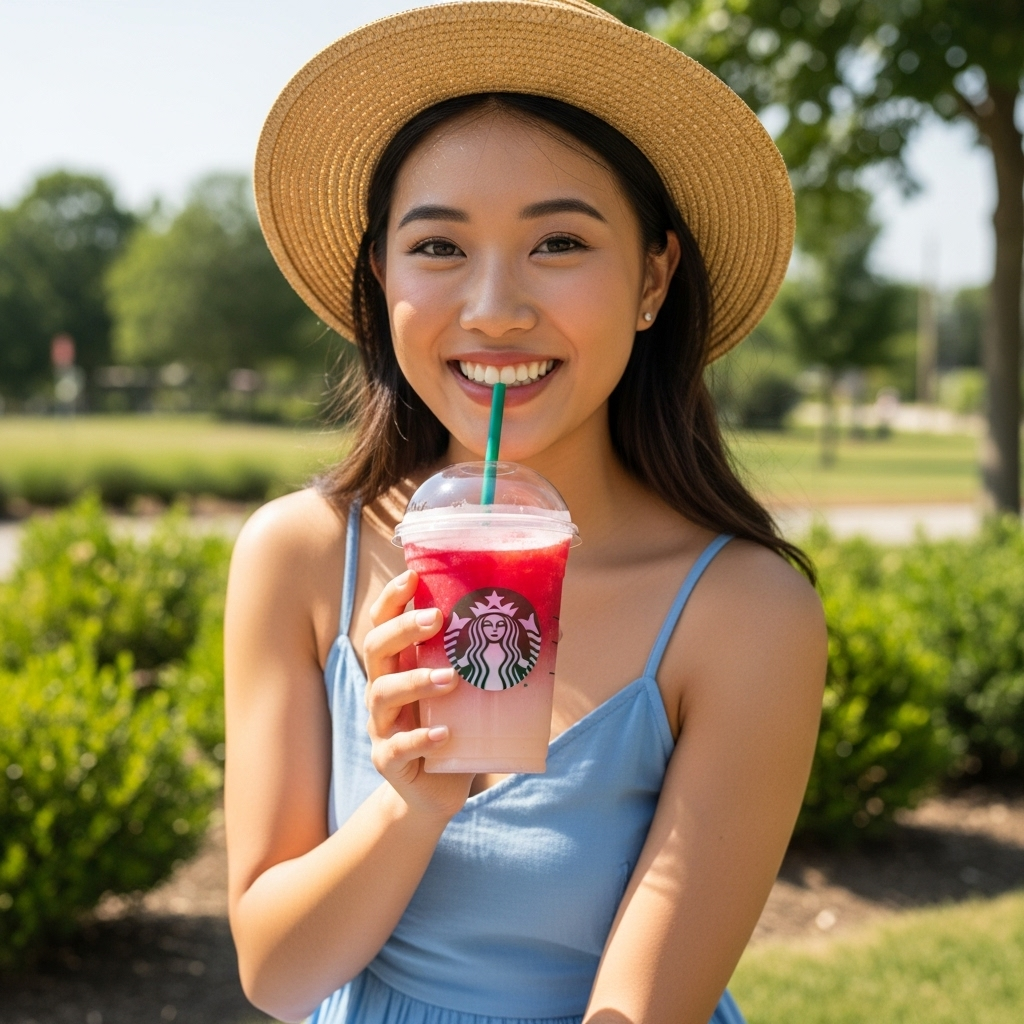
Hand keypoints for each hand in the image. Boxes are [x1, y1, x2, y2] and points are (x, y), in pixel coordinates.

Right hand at [363, 570, 473, 819]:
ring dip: (415, 681)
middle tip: (435, 618)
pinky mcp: (389, 761)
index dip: (392, 598)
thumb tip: (554, 628)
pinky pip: (397, 747)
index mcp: (399, 666)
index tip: (411, 576)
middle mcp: (382, 689)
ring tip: (451, 678)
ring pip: (383, 694)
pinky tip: (445, 734)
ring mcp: (382, 726)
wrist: (436, 791)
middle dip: (401, 629)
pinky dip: (420, 739)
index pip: (382, 623)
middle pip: (376, 649)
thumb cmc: (457, 729)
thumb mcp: (471, 691)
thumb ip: (497, 660)